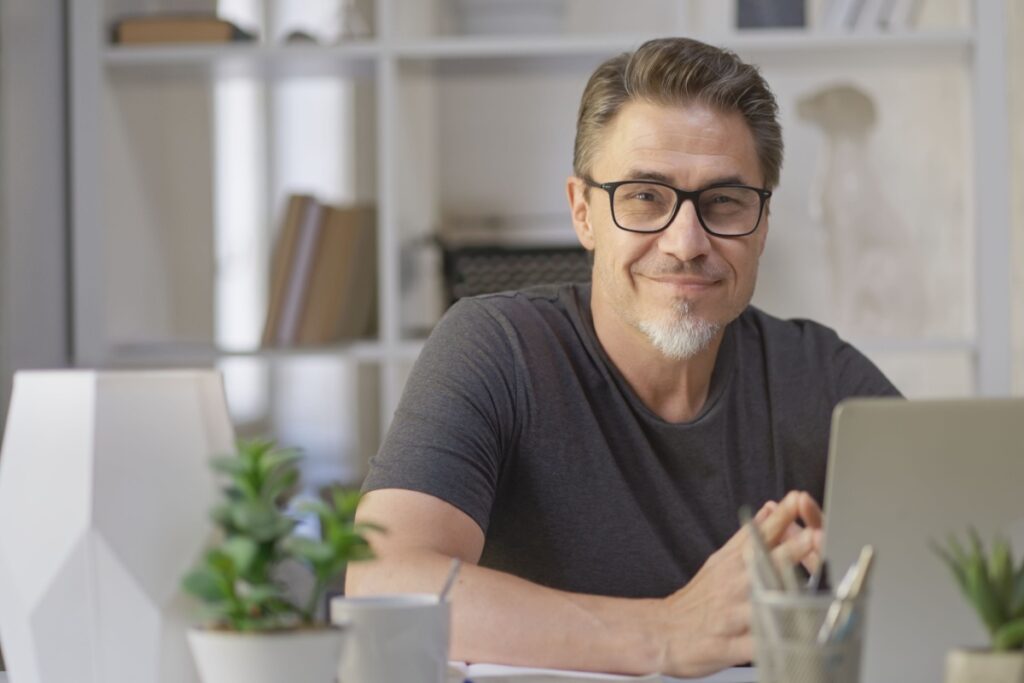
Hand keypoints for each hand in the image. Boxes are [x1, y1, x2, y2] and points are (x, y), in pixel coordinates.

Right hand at [655, 491, 823, 677]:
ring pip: (761, 604)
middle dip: (791, 550)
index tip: (798, 499)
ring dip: (784, 596)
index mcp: (734, 563)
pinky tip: (792, 645)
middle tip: (814, 535)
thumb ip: (748, 537)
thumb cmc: (700, 596)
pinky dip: (772, 645)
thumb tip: (770, 509)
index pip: (760, 534)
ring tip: (809, 588)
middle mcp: (734, 585)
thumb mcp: (721, 560)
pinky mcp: (730, 646)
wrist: (665, 631)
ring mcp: (732, 615)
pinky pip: (755, 647)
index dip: (781, 517)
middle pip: (765, 565)